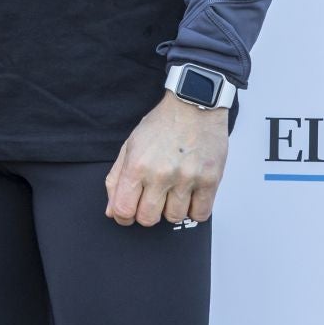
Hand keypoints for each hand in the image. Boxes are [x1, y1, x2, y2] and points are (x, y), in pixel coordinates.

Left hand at [103, 91, 228, 226]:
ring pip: (174, 218)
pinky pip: (200, 214)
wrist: (193, 105)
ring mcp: (187, 179)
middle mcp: (161, 174)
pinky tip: (189, 195)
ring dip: (171, 209)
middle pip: (148, 219)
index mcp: (137, 164)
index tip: (127, 214)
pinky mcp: (210, 180)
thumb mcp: (131, 145)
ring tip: (172, 191)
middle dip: (146, 214)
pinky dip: (193, 210)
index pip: (124, 209)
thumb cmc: (162, 124)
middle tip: (151, 200)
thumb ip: (117, 179)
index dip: (123, 216)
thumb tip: (113, 210)